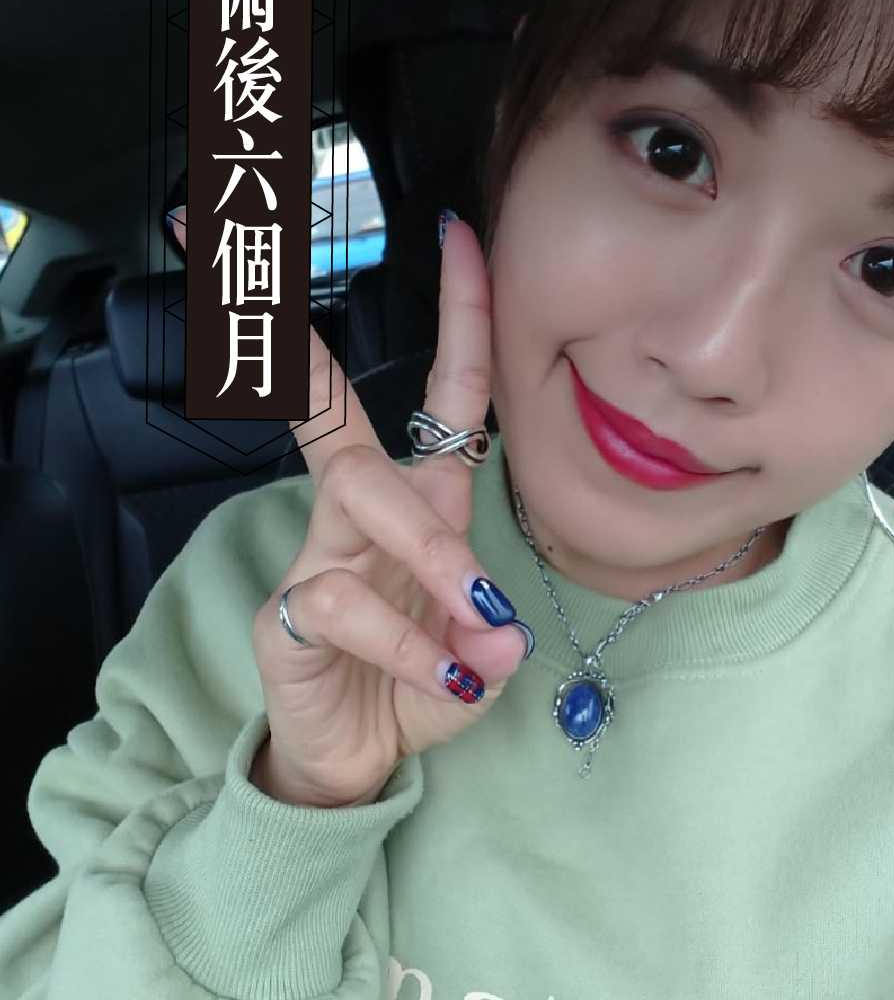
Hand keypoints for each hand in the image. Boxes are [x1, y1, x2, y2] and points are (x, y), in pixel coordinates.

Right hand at [240, 211, 529, 807]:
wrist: (355, 762)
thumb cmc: (417, 685)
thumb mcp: (480, 656)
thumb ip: (494, 640)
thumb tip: (499, 635)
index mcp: (421, 503)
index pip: (443, 396)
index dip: (458, 320)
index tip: (459, 237)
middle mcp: (363, 515)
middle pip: (346, 422)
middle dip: (343, 367)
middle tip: (391, 337)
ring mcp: (318, 557)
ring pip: (360, 499)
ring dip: (433, 556)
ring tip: (481, 623)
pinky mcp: (288, 615)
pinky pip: (342, 600)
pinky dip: (407, 641)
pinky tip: (444, 681)